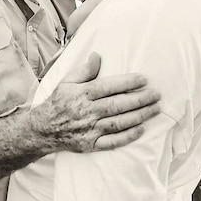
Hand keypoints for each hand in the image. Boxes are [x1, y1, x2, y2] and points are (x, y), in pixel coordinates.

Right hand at [31, 53, 159, 151]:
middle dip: (139, 99)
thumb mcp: (66, 82)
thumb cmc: (59, 102)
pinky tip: (141, 129)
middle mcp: (87, 112)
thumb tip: (97, 55)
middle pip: (117, 105)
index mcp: (82, 94)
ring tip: (155, 109)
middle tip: (156, 94)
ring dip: (139, 116)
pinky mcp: (91, 144)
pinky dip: (127, 136)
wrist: (43, 129)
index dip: (127, 83)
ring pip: (118, 123)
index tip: (143, 79)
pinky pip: (112, 142)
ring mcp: (89, 129)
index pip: (108, 86)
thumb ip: (84, 70)